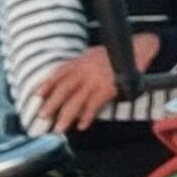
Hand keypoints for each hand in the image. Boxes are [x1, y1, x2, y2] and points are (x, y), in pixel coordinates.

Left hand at [34, 33, 160, 130]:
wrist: (138, 49)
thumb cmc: (117, 53)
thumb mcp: (94, 53)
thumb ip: (82, 64)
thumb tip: (71, 75)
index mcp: (81, 60)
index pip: (60, 73)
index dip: (47, 84)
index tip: (37, 95)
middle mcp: (85, 69)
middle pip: (64, 88)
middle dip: (52, 103)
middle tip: (42, 116)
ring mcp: (96, 79)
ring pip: (77, 100)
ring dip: (66, 115)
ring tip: (59, 128)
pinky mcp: (108, 88)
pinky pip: (94, 105)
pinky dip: (87, 116)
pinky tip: (82, 125)